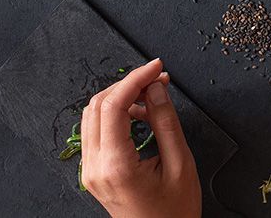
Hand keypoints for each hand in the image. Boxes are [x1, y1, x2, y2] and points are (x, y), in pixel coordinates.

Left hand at [81, 58, 200, 217]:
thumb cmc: (174, 211)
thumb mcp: (180, 164)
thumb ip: (166, 123)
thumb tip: (156, 89)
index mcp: (116, 166)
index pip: (114, 107)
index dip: (135, 80)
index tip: (156, 67)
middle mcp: (95, 167)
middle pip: (98, 106)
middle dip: (128, 85)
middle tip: (158, 79)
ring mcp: (90, 170)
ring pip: (93, 115)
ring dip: (121, 98)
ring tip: (152, 95)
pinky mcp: (94, 170)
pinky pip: (97, 130)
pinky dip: (116, 114)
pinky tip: (141, 113)